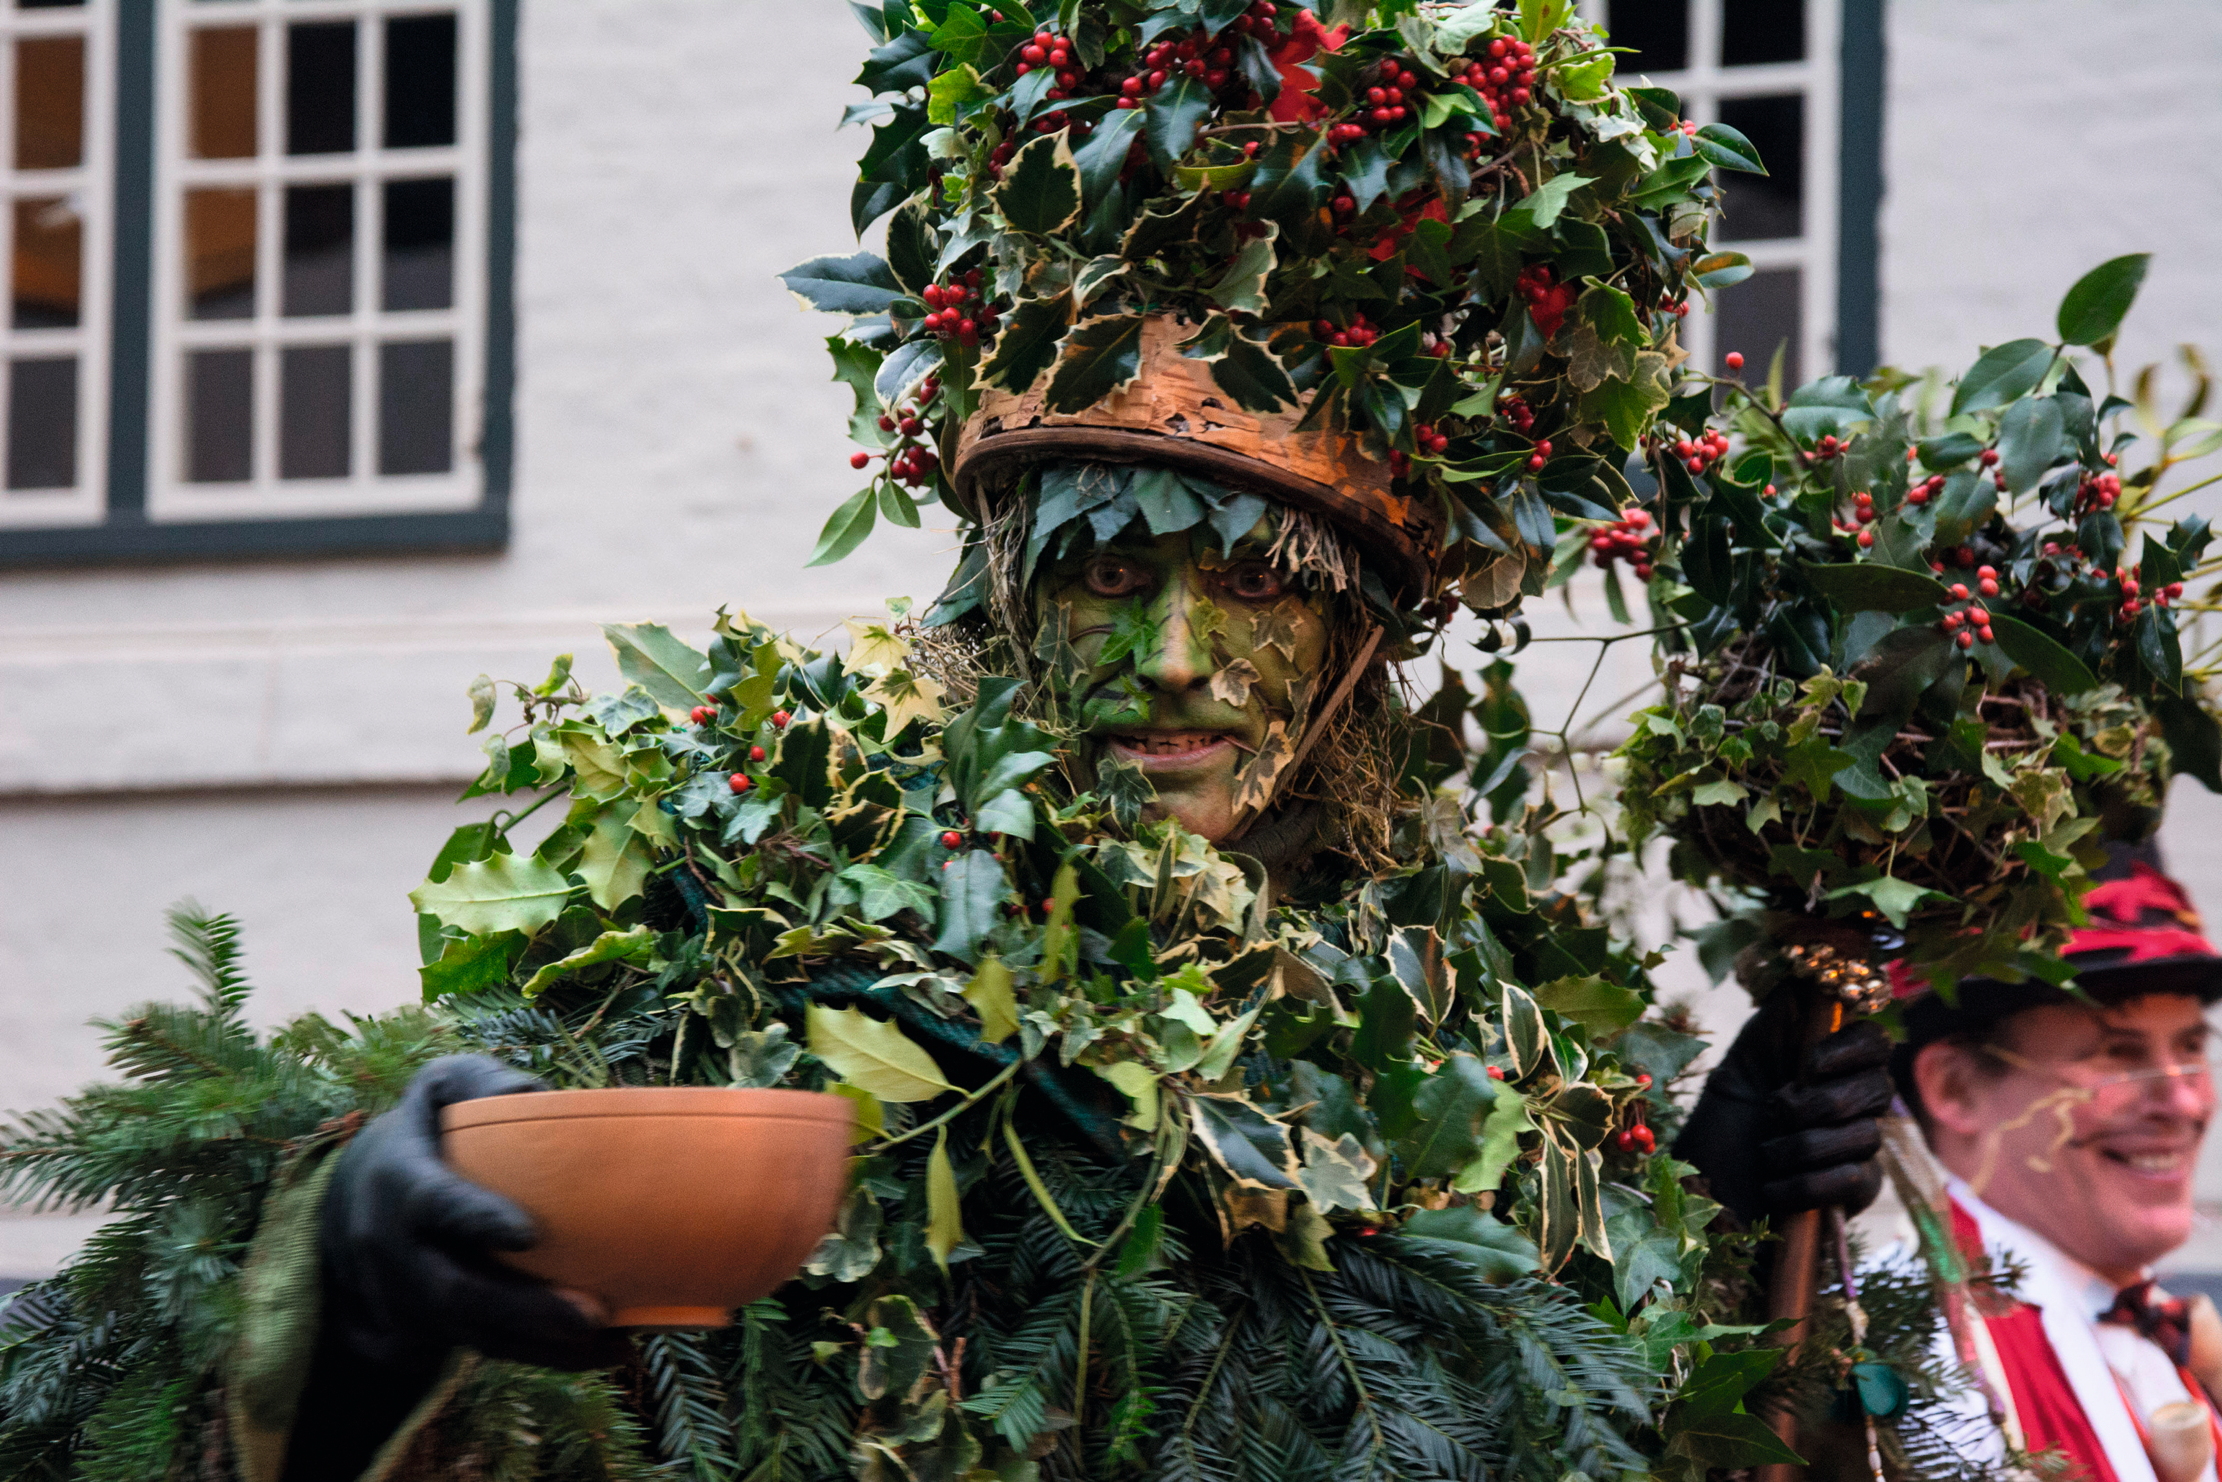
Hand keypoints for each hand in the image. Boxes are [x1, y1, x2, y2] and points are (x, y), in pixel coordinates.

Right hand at [319, 1054, 619, 1371]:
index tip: (529, 1233)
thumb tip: (539, 1095)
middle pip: (453, 1290)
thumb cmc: (429, 1126)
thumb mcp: (445, 1086)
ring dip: (545, 1347)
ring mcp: (406, 1299)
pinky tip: (608, 1352)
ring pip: (472, 1335)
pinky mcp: (430, 1329)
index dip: (475, 1220)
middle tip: (592, 1313)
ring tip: (616, 1345)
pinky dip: (545, 1358)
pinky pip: (487, 1350)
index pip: (432, 1204)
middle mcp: (392, 1250)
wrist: (360, 1193)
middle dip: (522, 1307)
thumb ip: (485, 1081)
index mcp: (397, 1180)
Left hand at [1672, 990, 1894, 1225]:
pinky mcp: (1854, 1195)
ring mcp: (1857, 1150)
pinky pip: (1859, 1182)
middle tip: (1775, 1111)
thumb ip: (1781, 1018)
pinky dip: (1812, 1184)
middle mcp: (1852, 1105)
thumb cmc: (1724, 1121)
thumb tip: (1810, 972)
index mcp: (1829, 1067)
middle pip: (1879, 1089)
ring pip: (1866, 1138)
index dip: (1853, 1048)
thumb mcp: (1743, 1060)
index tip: (1810, 1062)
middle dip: (1821, 1103)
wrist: (1701, 1188)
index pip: (1874, 1043)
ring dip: (1804, 1147)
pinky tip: (1776, 1188)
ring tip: (1766, 1154)